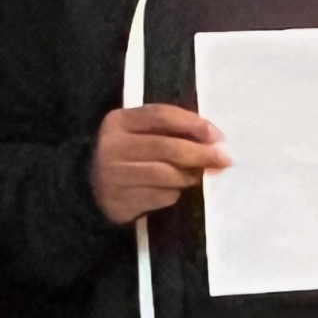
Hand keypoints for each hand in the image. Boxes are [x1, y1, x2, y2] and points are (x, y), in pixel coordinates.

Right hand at [93, 104, 226, 225]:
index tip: (216, 135)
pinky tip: (173, 190)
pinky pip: (161, 197)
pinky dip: (174, 194)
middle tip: (224, 159)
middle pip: (168, 147)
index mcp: (119, 121)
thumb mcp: (141, 134)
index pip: (161, 115)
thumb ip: (171, 131)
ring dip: (189, 176)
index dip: (193, 124)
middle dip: (201, 153)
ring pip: (167, 174)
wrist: (94, 189)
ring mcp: (113, 176)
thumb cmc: (129, 155)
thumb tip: (215, 142)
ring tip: (196, 175)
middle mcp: (112, 146)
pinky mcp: (120, 201)